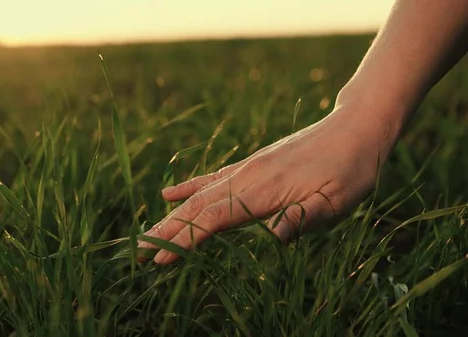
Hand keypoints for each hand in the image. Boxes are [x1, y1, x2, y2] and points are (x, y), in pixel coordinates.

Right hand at [139, 104, 395, 263]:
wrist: (354, 128)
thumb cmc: (351, 169)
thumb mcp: (338, 200)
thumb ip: (304, 216)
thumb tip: (276, 237)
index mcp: (264, 190)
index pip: (214, 218)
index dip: (185, 240)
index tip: (159, 259)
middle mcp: (247, 176)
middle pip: (197, 207)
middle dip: (167, 231)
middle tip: (138, 253)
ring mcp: (246, 168)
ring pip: (199, 195)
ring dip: (171, 216)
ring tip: (147, 232)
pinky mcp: (251, 165)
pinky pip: (211, 178)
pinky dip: (188, 188)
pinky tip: (169, 193)